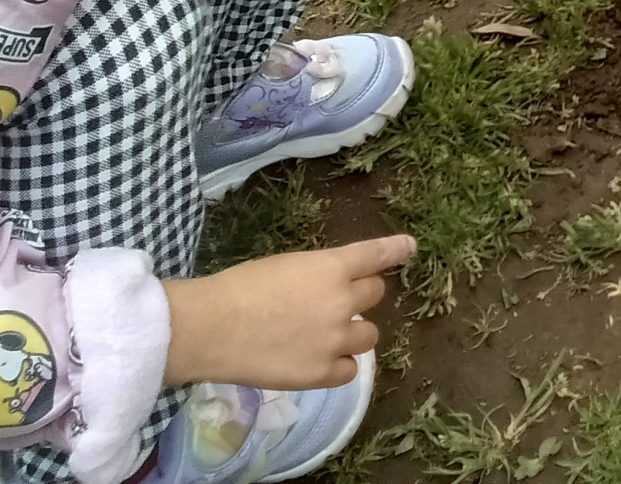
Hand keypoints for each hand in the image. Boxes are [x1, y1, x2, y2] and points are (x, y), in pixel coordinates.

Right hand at [162, 235, 414, 388]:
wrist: (210, 328)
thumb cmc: (238, 288)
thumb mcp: (284, 267)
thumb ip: (315, 275)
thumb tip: (325, 287)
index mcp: (331, 268)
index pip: (375, 255)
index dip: (395, 250)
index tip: (410, 247)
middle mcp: (342, 302)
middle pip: (374, 294)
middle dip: (358, 295)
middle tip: (334, 302)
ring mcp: (335, 340)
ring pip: (369, 335)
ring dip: (353, 332)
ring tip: (326, 336)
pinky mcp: (321, 373)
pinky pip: (349, 370)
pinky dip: (338, 365)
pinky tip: (319, 361)